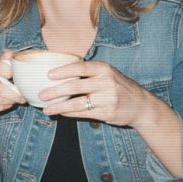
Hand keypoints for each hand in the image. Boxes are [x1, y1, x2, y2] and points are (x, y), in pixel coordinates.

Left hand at [39, 60, 161, 127]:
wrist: (140, 105)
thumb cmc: (117, 86)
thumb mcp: (107, 73)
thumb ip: (88, 72)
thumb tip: (59, 73)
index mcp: (104, 69)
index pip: (80, 68)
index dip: (63, 71)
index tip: (48, 75)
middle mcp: (106, 82)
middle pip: (75, 86)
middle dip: (55, 91)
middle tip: (41, 94)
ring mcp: (107, 99)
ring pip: (77, 103)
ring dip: (59, 106)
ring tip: (46, 109)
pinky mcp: (107, 113)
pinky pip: (83, 113)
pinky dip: (69, 113)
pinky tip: (60, 112)